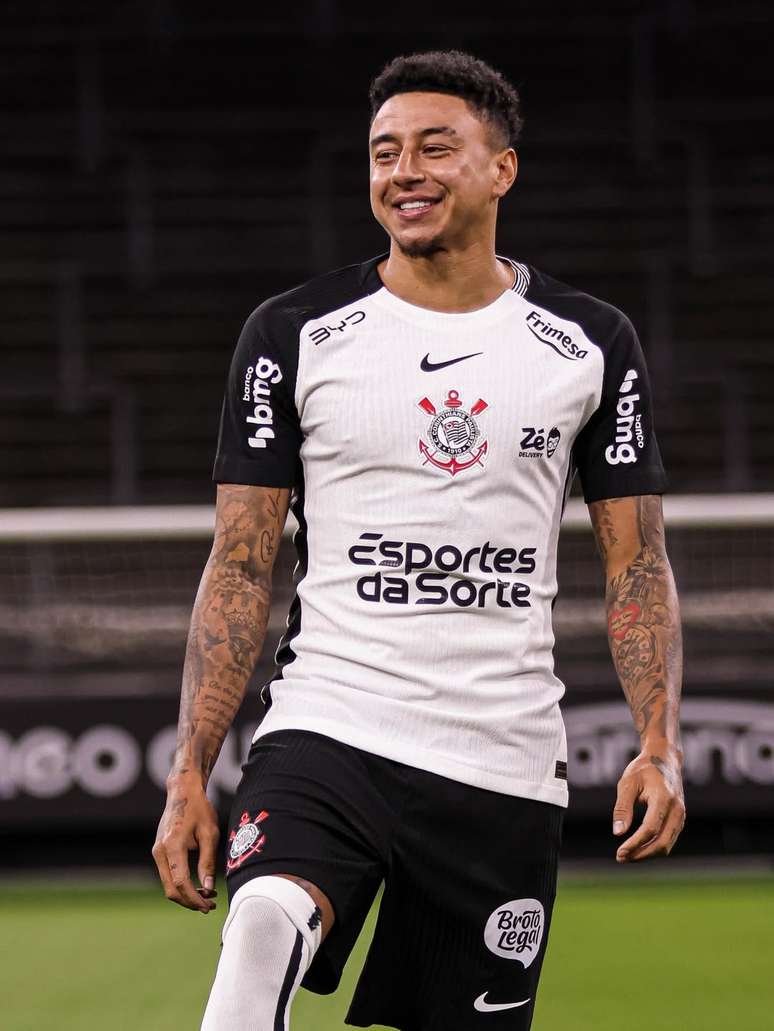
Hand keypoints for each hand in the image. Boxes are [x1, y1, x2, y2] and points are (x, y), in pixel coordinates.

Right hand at [152, 774, 219, 911]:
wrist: (182, 792)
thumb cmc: (199, 809)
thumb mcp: (210, 833)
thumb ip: (207, 861)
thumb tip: (208, 888)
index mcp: (173, 845)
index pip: (181, 882)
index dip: (195, 898)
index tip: (208, 906)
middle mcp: (160, 851)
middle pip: (170, 889)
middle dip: (189, 902)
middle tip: (209, 906)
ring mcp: (156, 851)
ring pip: (168, 884)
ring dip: (186, 894)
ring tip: (208, 896)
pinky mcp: (158, 851)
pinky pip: (167, 874)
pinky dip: (180, 884)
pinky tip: (198, 884)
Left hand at [612, 749, 684, 862]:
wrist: (664, 759)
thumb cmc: (643, 770)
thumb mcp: (628, 783)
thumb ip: (623, 808)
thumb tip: (618, 833)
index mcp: (664, 798)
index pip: (650, 828)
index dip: (635, 843)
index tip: (620, 852)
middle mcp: (677, 809)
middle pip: (662, 842)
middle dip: (641, 854)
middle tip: (621, 858)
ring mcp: (681, 815)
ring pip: (667, 845)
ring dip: (647, 853)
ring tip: (626, 856)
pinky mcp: (679, 819)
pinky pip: (668, 839)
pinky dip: (653, 847)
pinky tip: (638, 848)